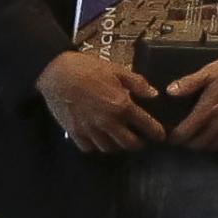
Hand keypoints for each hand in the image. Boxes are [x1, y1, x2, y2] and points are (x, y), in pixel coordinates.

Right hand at [37, 47, 168, 152]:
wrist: (57, 73)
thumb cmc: (88, 68)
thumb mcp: (116, 69)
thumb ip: (137, 83)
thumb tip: (154, 95)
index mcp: (121, 105)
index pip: (145, 125)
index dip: (156, 132)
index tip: (161, 136)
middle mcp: (108, 122)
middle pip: (129, 144)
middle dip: (138, 144)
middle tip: (141, 140)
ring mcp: (91, 130)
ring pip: (109, 148)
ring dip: (118, 146)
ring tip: (120, 139)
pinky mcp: (75, 133)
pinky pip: (90, 148)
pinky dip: (96, 146)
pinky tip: (99, 138)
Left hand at [165, 52, 217, 150]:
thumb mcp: (211, 70)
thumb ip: (190, 82)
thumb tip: (169, 92)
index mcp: (208, 109)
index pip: (186, 132)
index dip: (176, 137)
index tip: (172, 134)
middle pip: (198, 144)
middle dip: (188, 143)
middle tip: (184, 137)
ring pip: (213, 147)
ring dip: (203, 145)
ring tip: (198, 139)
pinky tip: (217, 138)